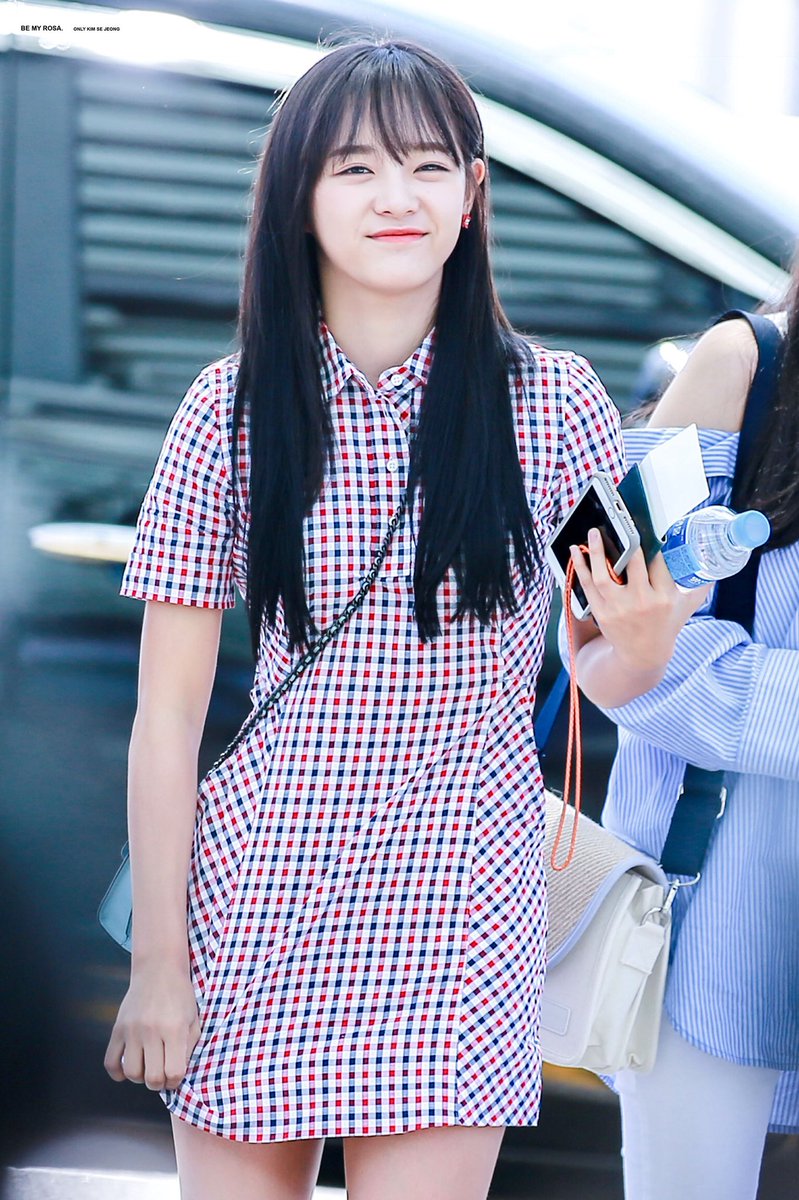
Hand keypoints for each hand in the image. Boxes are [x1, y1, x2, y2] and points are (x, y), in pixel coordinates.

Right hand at [104, 963, 200, 1090]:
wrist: (159, 969)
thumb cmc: (180, 995)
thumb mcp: (194, 1020)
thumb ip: (188, 1049)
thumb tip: (176, 1076)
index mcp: (174, 1029)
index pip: (174, 1073)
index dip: (176, 1081)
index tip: (176, 1075)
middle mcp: (152, 1031)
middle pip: (152, 1078)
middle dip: (159, 1083)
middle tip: (163, 1074)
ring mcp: (132, 1030)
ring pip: (131, 1073)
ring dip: (140, 1077)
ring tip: (148, 1066)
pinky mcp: (118, 1028)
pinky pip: (110, 1062)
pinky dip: (118, 1073)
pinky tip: (128, 1068)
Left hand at [569, 528, 710, 675]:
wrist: (644, 655)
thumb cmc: (667, 624)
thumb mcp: (688, 605)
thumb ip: (700, 583)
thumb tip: (713, 558)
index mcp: (664, 597)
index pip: (657, 563)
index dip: (651, 543)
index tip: (646, 525)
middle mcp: (642, 602)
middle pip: (632, 565)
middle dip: (625, 541)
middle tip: (619, 521)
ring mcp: (619, 608)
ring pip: (603, 575)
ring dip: (596, 551)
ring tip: (594, 532)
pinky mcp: (602, 612)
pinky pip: (587, 586)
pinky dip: (580, 567)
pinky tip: (576, 551)